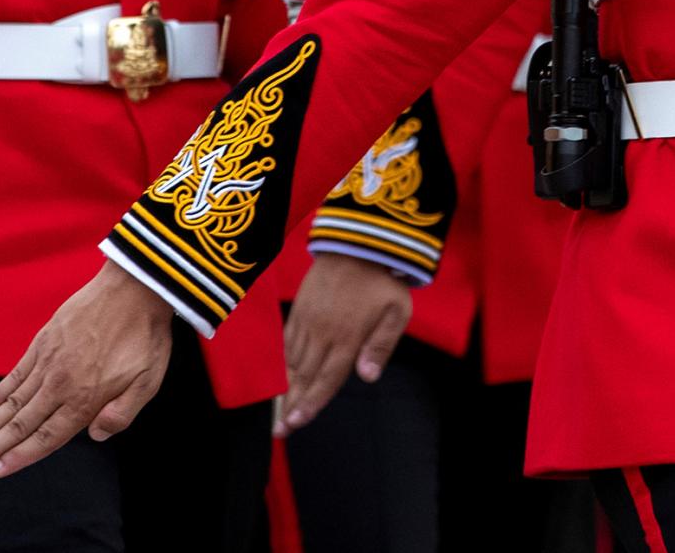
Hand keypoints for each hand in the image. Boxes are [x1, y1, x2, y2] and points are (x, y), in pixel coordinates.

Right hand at [0, 261, 170, 478]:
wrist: (134, 287)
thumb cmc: (145, 336)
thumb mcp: (148, 382)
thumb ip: (122, 414)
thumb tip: (96, 435)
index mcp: (85, 398)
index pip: (46, 437)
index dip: (20, 457)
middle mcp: (60, 384)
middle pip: (20, 424)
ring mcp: (48, 361)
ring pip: (12, 402)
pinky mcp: (43, 341)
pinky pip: (15, 373)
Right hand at [278, 254, 410, 436]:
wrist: (357, 242)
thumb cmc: (382, 280)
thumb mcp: (397, 311)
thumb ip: (382, 345)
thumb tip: (367, 377)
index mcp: (347, 336)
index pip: (327, 378)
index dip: (312, 403)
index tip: (297, 423)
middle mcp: (322, 332)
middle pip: (304, 376)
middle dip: (291, 405)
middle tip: (280, 431)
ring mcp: (307, 320)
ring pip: (292, 362)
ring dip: (285, 388)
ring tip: (278, 412)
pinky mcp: (299, 309)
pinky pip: (287, 341)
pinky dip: (283, 362)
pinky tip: (281, 376)